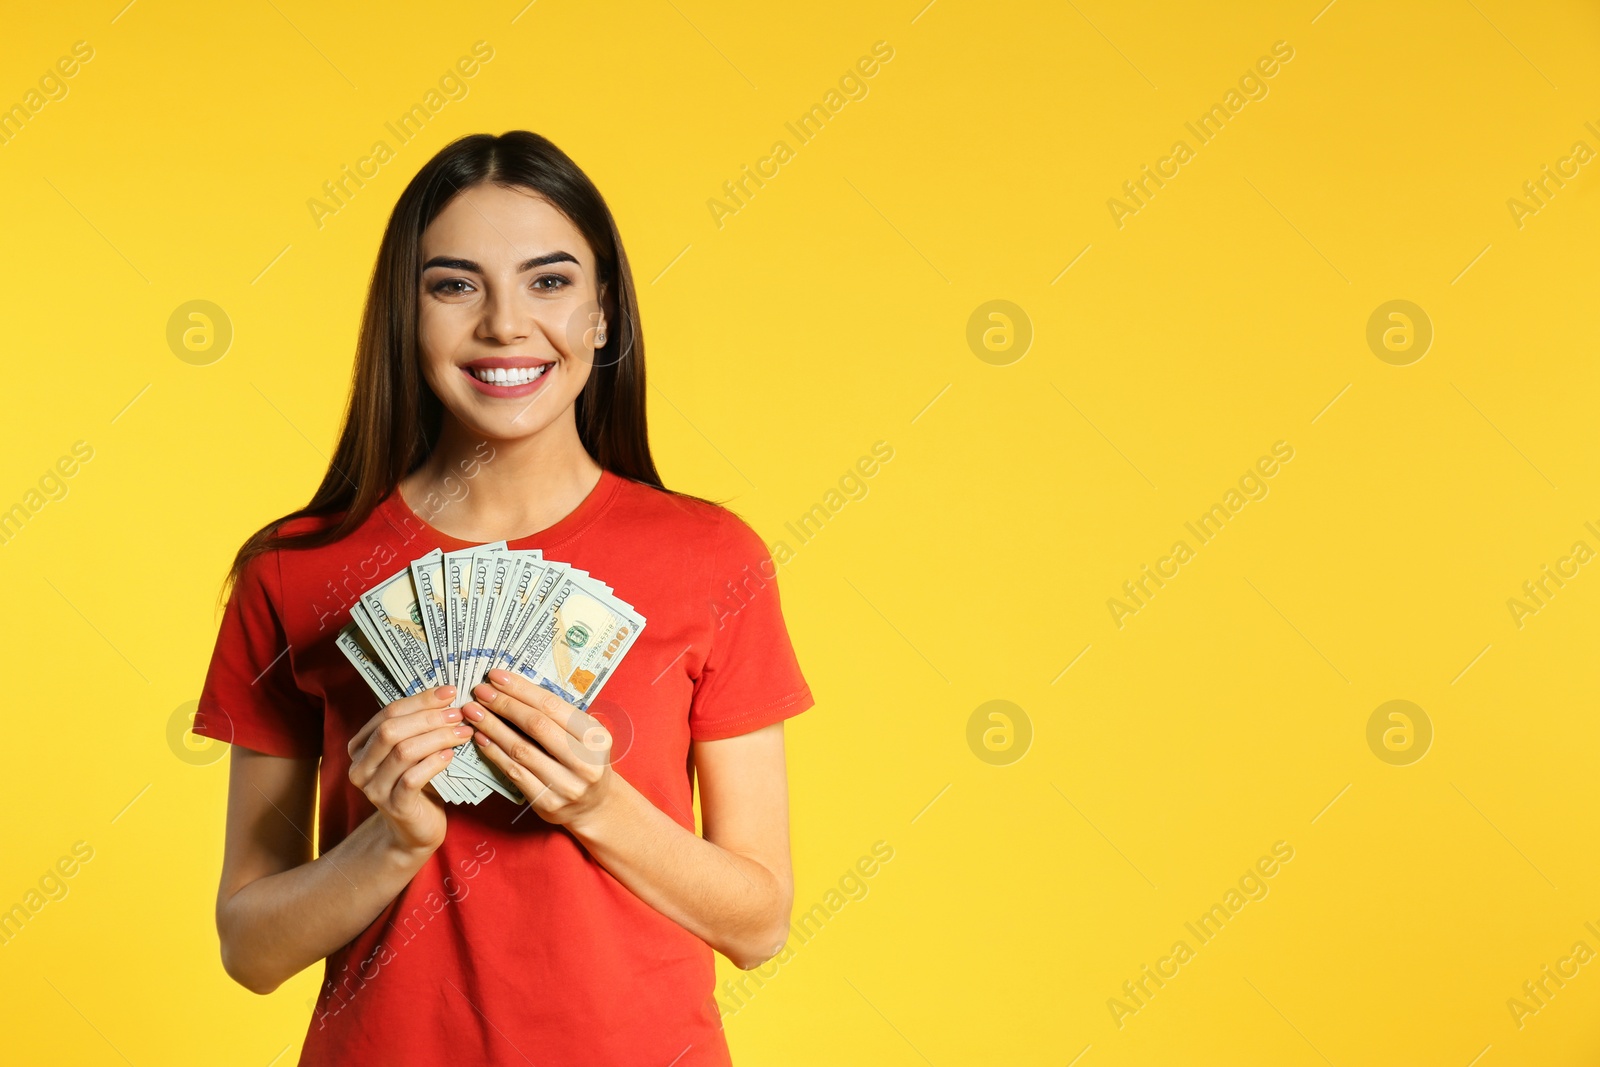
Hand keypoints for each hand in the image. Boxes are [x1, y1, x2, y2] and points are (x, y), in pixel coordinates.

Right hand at [346, 685, 469, 854]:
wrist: (415, 829)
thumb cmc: (417, 783)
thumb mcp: (413, 751)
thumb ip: (418, 726)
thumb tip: (446, 695)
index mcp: (360, 746)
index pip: (388, 713)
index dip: (420, 700)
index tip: (449, 692)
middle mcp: (360, 767)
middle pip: (391, 730)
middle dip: (428, 717)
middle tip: (458, 713)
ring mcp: (374, 789)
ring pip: (403, 752)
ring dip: (437, 737)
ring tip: (462, 732)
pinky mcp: (394, 807)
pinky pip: (412, 778)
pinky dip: (433, 762)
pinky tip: (451, 755)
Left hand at [465, 670, 613, 827]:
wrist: (594, 805)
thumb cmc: (584, 761)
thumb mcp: (584, 735)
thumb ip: (558, 715)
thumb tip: (513, 689)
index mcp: (595, 737)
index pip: (552, 706)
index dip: (521, 690)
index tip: (497, 677)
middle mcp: (584, 761)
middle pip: (536, 725)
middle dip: (504, 705)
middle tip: (480, 691)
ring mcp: (566, 784)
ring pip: (521, 749)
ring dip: (492, 727)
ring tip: (473, 712)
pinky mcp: (547, 802)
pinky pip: (514, 772)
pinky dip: (494, 752)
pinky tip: (481, 738)